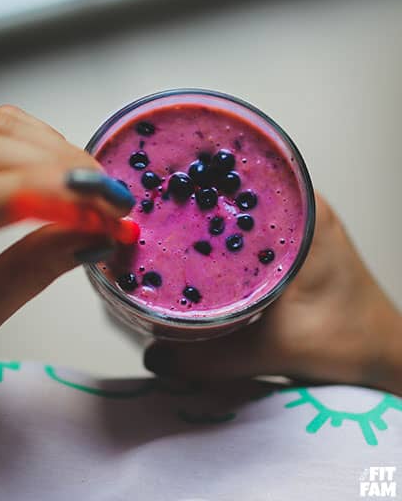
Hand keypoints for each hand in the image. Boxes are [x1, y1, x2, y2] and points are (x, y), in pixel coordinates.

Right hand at [144, 195, 401, 394]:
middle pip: (237, 185)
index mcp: (306, 214)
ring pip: (241, 203)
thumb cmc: (347, 343)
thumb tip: (153, 356)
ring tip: (165, 218)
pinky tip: (194, 244)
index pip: (246, 174)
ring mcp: (298, 220)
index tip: (164, 178)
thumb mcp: (275, 349)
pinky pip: (248, 223)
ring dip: (207, 210)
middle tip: (153, 203)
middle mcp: (303, 205)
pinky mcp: (292, 238)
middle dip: (196, 192)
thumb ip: (212, 357)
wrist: (384, 354)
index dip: (203, 174)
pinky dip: (221, 230)